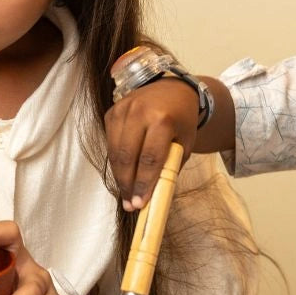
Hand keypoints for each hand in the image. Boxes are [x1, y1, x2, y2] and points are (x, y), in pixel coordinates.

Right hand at [104, 79, 197, 209]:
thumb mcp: (185, 143)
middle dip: (128, 184)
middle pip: (128, 156)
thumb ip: (170, 166)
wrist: (173, 90)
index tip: (140, 203)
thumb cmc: (182, 120)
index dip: (143, 183)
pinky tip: (122, 174)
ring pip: (115, 152)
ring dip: (119, 176)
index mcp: (162, 119)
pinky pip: (110, 142)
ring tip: (126, 195)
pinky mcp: (112, 112)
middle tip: (130, 204)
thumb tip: (154, 194)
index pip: (150, 158)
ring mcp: (123, 110)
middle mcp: (140, 112)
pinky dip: (115, 161)